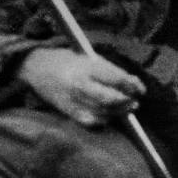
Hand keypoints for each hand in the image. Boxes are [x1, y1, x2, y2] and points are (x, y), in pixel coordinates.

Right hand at [19, 47, 145, 125]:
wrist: (36, 68)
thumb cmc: (66, 59)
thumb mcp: (88, 57)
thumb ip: (107, 69)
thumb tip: (130, 82)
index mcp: (86, 68)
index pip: (115, 79)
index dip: (132, 85)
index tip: (141, 88)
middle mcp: (80, 85)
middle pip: (110, 98)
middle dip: (126, 101)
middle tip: (136, 101)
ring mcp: (74, 100)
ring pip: (102, 111)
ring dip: (118, 112)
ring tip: (128, 108)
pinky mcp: (68, 111)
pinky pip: (90, 120)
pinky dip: (104, 119)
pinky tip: (110, 116)